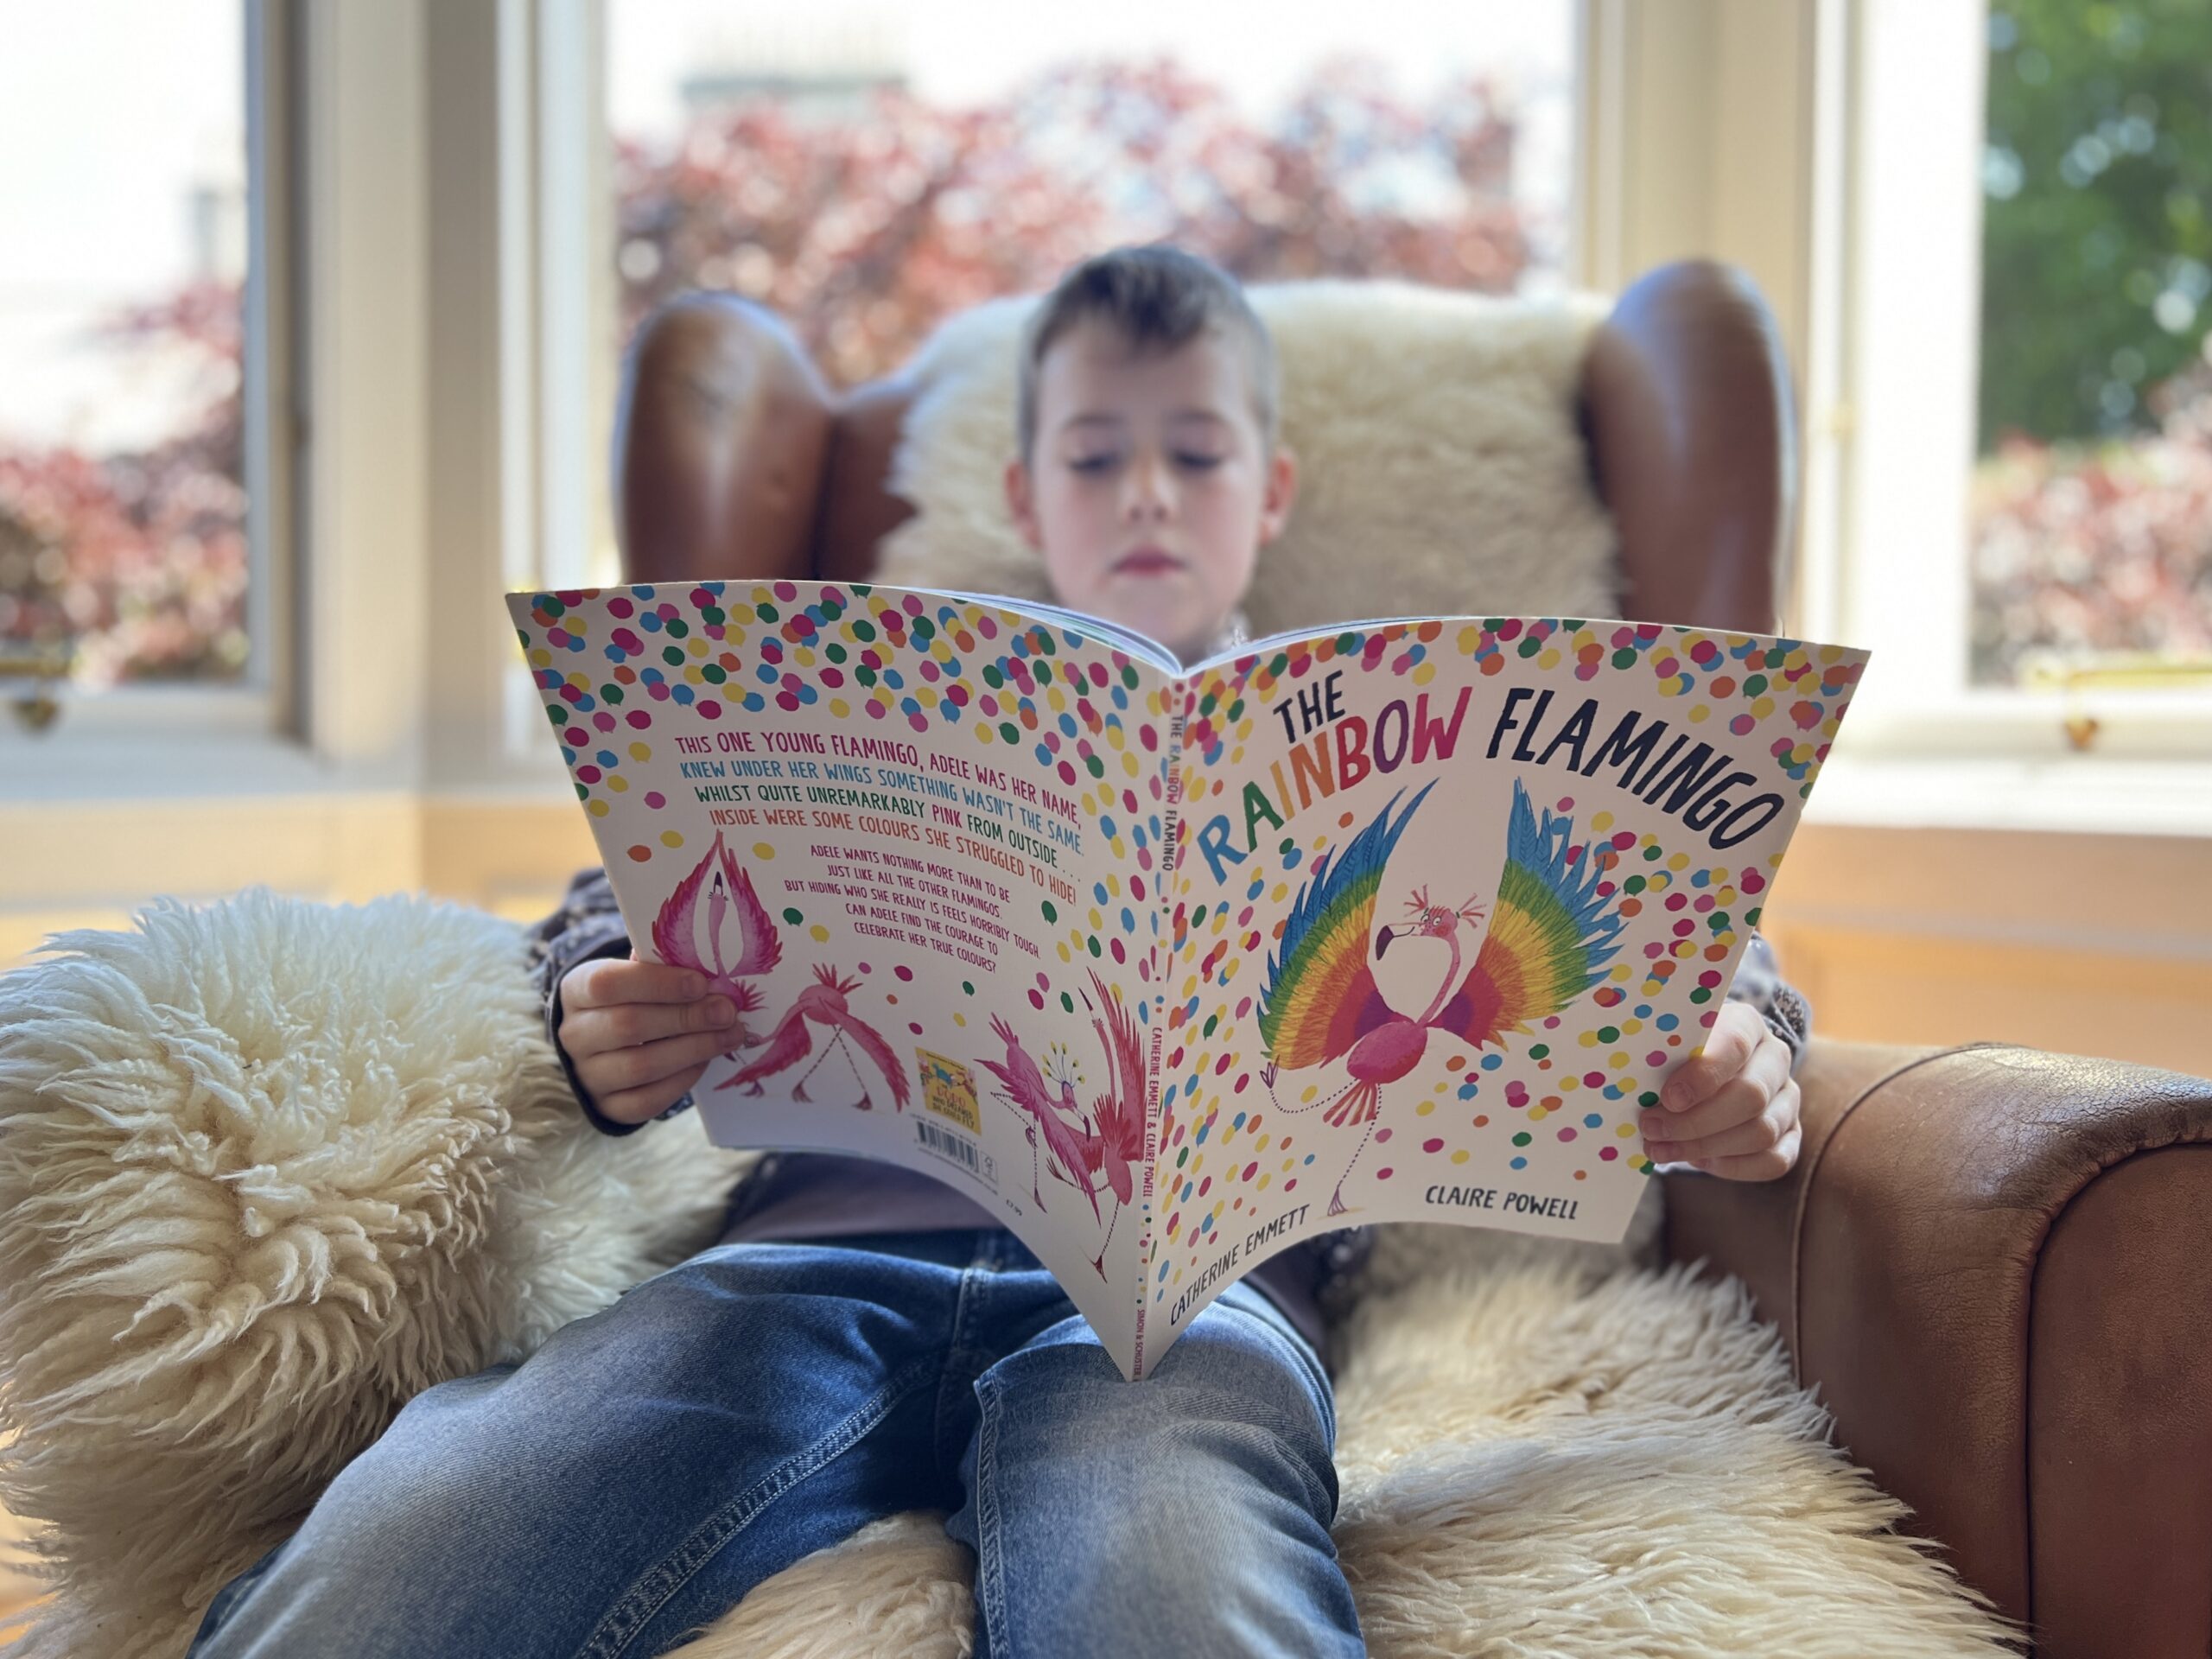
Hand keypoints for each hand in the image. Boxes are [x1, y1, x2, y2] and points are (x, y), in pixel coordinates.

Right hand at [558, 953, 742, 1124]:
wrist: (601, 1049)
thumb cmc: (627, 1001)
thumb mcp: (632, 976)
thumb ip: (661, 970)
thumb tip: (708, 970)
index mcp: (576, 991)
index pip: (607, 984)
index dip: (658, 983)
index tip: (701, 983)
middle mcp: (574, 1036)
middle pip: (628, 1026)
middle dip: (686, 1018)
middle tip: (726, 1011)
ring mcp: (587, 1076)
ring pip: (640, 1066)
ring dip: (693, 1049)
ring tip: (729, 1035)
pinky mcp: (608, 1108)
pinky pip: (647, 1101)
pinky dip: (682, 1080)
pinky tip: (705, 1061)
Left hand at [1638, 1000, 1800, 1179]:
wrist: (1707, 1065)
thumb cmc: (1679, 1051)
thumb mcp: (1668, 1039)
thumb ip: (1657, 1048)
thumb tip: (1623, 1072)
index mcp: (1746, 1024)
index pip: (1734, 1044)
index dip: (1702, 1075)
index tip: (1667, 1097)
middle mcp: (1775, 1058)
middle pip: (1751, 1096)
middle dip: (1696, 1122)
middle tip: (1651, 1129)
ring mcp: (1787, 1097)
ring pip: (1761, 1132)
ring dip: (1706, 1148)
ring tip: (1663, 1149)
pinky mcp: (1791, 1132)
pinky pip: (1775, 1160)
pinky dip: (1734, 1167)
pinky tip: (1699, 1161)